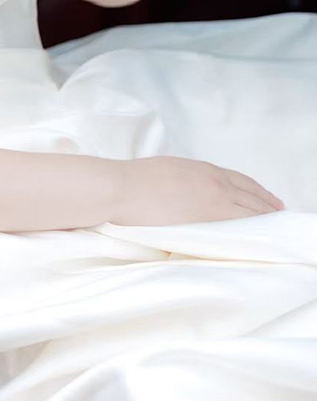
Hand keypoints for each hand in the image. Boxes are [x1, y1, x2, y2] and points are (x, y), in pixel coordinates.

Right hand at [108, 155, 284, 226]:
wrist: (120, 187)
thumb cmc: (131, 183)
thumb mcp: (163, 172)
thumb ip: (181, 181)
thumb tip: (183, 194)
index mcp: (199, 168)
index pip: (237, 178)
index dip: (254, 188)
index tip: (265, 196)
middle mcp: (210, 179)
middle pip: (249, 191)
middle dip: (266, 202)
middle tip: (279, 211)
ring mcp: (211, 195)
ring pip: (249, 206)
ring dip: (265, 215)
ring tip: (275, 224)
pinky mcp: (207, 214)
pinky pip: (240, 220)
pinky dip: (254, 226)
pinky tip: (261, 233)